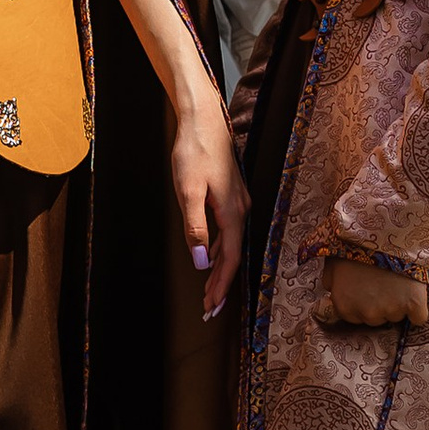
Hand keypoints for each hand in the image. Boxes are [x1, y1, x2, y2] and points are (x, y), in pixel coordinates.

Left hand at [171, 95, 248, 321]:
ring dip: (221, 269)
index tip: (212, 307)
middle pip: (233, 256)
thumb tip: (202, 261)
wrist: (202, 120)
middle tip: (210, 309)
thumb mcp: (188, 192)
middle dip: (222, 285)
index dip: (221, 285)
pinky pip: (229, 232)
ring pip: (231, 244)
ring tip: (210, 292)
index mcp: (233, 213)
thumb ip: (196, 228)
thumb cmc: (194, 151)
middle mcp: (241, 210)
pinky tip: (211, 257)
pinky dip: (221, 250)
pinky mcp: (231, 196)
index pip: (230, 259)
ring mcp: (238, 202)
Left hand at [318, 253, 428, 330]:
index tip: (368, 288)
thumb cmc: (356, 244)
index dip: (362, 303)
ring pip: (397, 318)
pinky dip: (418, 310)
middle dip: (379, 304)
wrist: (386, 231)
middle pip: (376, 320)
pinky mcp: (414, 305)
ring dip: (398, 305)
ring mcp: (391, 311)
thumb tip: (332, 292)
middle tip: (383, 282)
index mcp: (344, 306)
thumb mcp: (333, 263)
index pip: (355, 318)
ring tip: (398, 282)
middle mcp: (366, 314)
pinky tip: (415, 295)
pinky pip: (419, 318)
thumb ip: (331, 282)